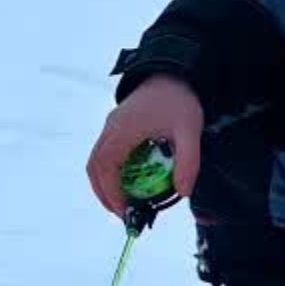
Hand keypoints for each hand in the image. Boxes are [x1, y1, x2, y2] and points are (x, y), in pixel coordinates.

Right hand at [87, 75, 202, 218]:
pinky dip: (109, 171)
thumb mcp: (190, 131)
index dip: (111, 191)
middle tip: (122, 212)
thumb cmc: (180, 100)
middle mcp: (111, 128)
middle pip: (94, 166)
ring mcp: (111, 126)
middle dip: (104, 193)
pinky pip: (104, 152)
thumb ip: (188, 162)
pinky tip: (126, 181)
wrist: (173, 72)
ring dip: (104, 183)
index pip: (106, 166)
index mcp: (124, 130)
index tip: (125, 210)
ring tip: (122, 201)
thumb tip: (183, 192)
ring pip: (96, 160)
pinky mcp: (116, 125)